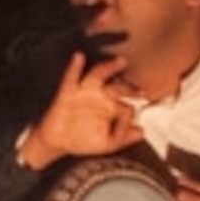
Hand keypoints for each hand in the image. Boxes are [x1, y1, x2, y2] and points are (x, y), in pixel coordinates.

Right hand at [25, 50, 142, 164]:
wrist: (58, 142)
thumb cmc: (83, 141)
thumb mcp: (106, 144)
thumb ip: (123, 138)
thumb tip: (141, 132)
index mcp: (111, 108)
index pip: (126, 108)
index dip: (130, 116)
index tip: (134, 126)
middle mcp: (101, 97)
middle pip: (118, 88)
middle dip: (130, 88)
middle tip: (141, 92)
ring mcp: (85, 92)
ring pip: (99, 75)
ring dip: (109, 68)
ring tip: (120, 62)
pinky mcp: (69, 92)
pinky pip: (71, 77)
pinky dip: (75, 67)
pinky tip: (79, 57)